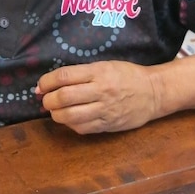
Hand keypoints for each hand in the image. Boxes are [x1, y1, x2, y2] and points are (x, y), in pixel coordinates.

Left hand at [35, 60, 160, 134]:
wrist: (153, 93)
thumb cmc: (127, 75)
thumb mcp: (105, 65)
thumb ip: (81, 73)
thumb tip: (53, 83)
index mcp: (99, 72)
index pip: (64, 76)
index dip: (47, 81)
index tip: (41, 86)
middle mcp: (100, 91)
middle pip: (64, 97)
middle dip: (48, 100)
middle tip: (45, 99)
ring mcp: (104, 110)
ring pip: (70, 116)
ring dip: (56, 114)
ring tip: (55, 110)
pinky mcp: (107, 125)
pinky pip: (82, 128)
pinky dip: (70, 124)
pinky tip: (70, 119)